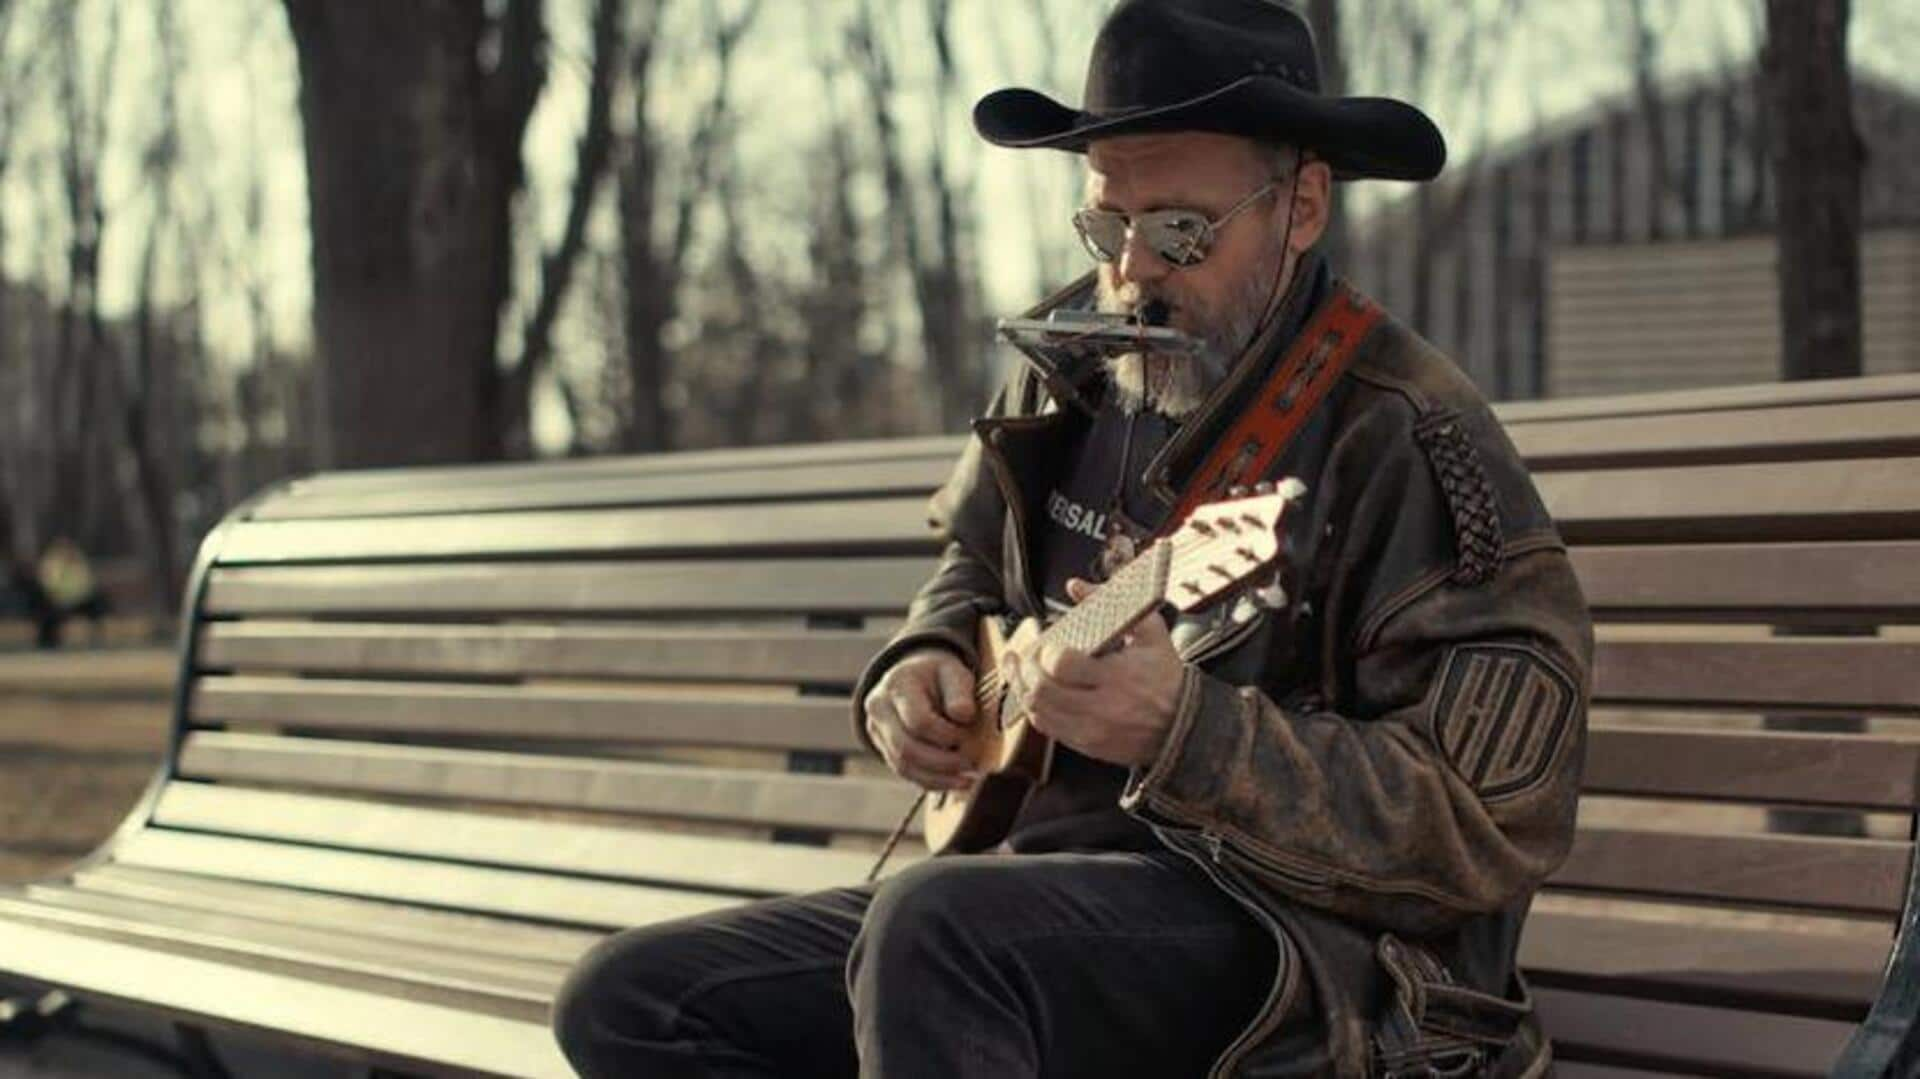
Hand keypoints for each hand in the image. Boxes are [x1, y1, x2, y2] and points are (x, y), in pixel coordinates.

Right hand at [863, 647, 981, 791]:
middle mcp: (879, 708)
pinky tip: (954, 781)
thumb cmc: (939, 675)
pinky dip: (930, 781)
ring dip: (938, 777)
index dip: (947, 734)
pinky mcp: (883, 747)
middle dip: (942, 762)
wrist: (914, 676)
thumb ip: (959, 691)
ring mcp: (877, 730)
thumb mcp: (953, 672)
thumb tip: (963, 715)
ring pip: (903, 765)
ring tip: (967, 779)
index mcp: (897, 685)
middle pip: (906, 748)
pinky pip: (904, 772)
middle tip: (970, 764)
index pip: (919, 721)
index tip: (968, 734)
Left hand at [1003, 578, 1183, 766]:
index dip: (1046, 652)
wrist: (1183, 726)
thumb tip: (1075, 586)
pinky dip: (1034, 708)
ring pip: (1037, 711)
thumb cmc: (1166, 677)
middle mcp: (1101, 707)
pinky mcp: (1086, 745)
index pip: (1062, 666)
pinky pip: (1047, 728)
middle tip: (1025, 653)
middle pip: (1042, 690)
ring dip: (1022, 687)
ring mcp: (1091, 731)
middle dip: (1026, 668)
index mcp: (1117, 677)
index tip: (1047, 644)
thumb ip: (1112, 604)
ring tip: (1018, 668)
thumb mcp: (1150, 633)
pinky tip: (1032, 692)